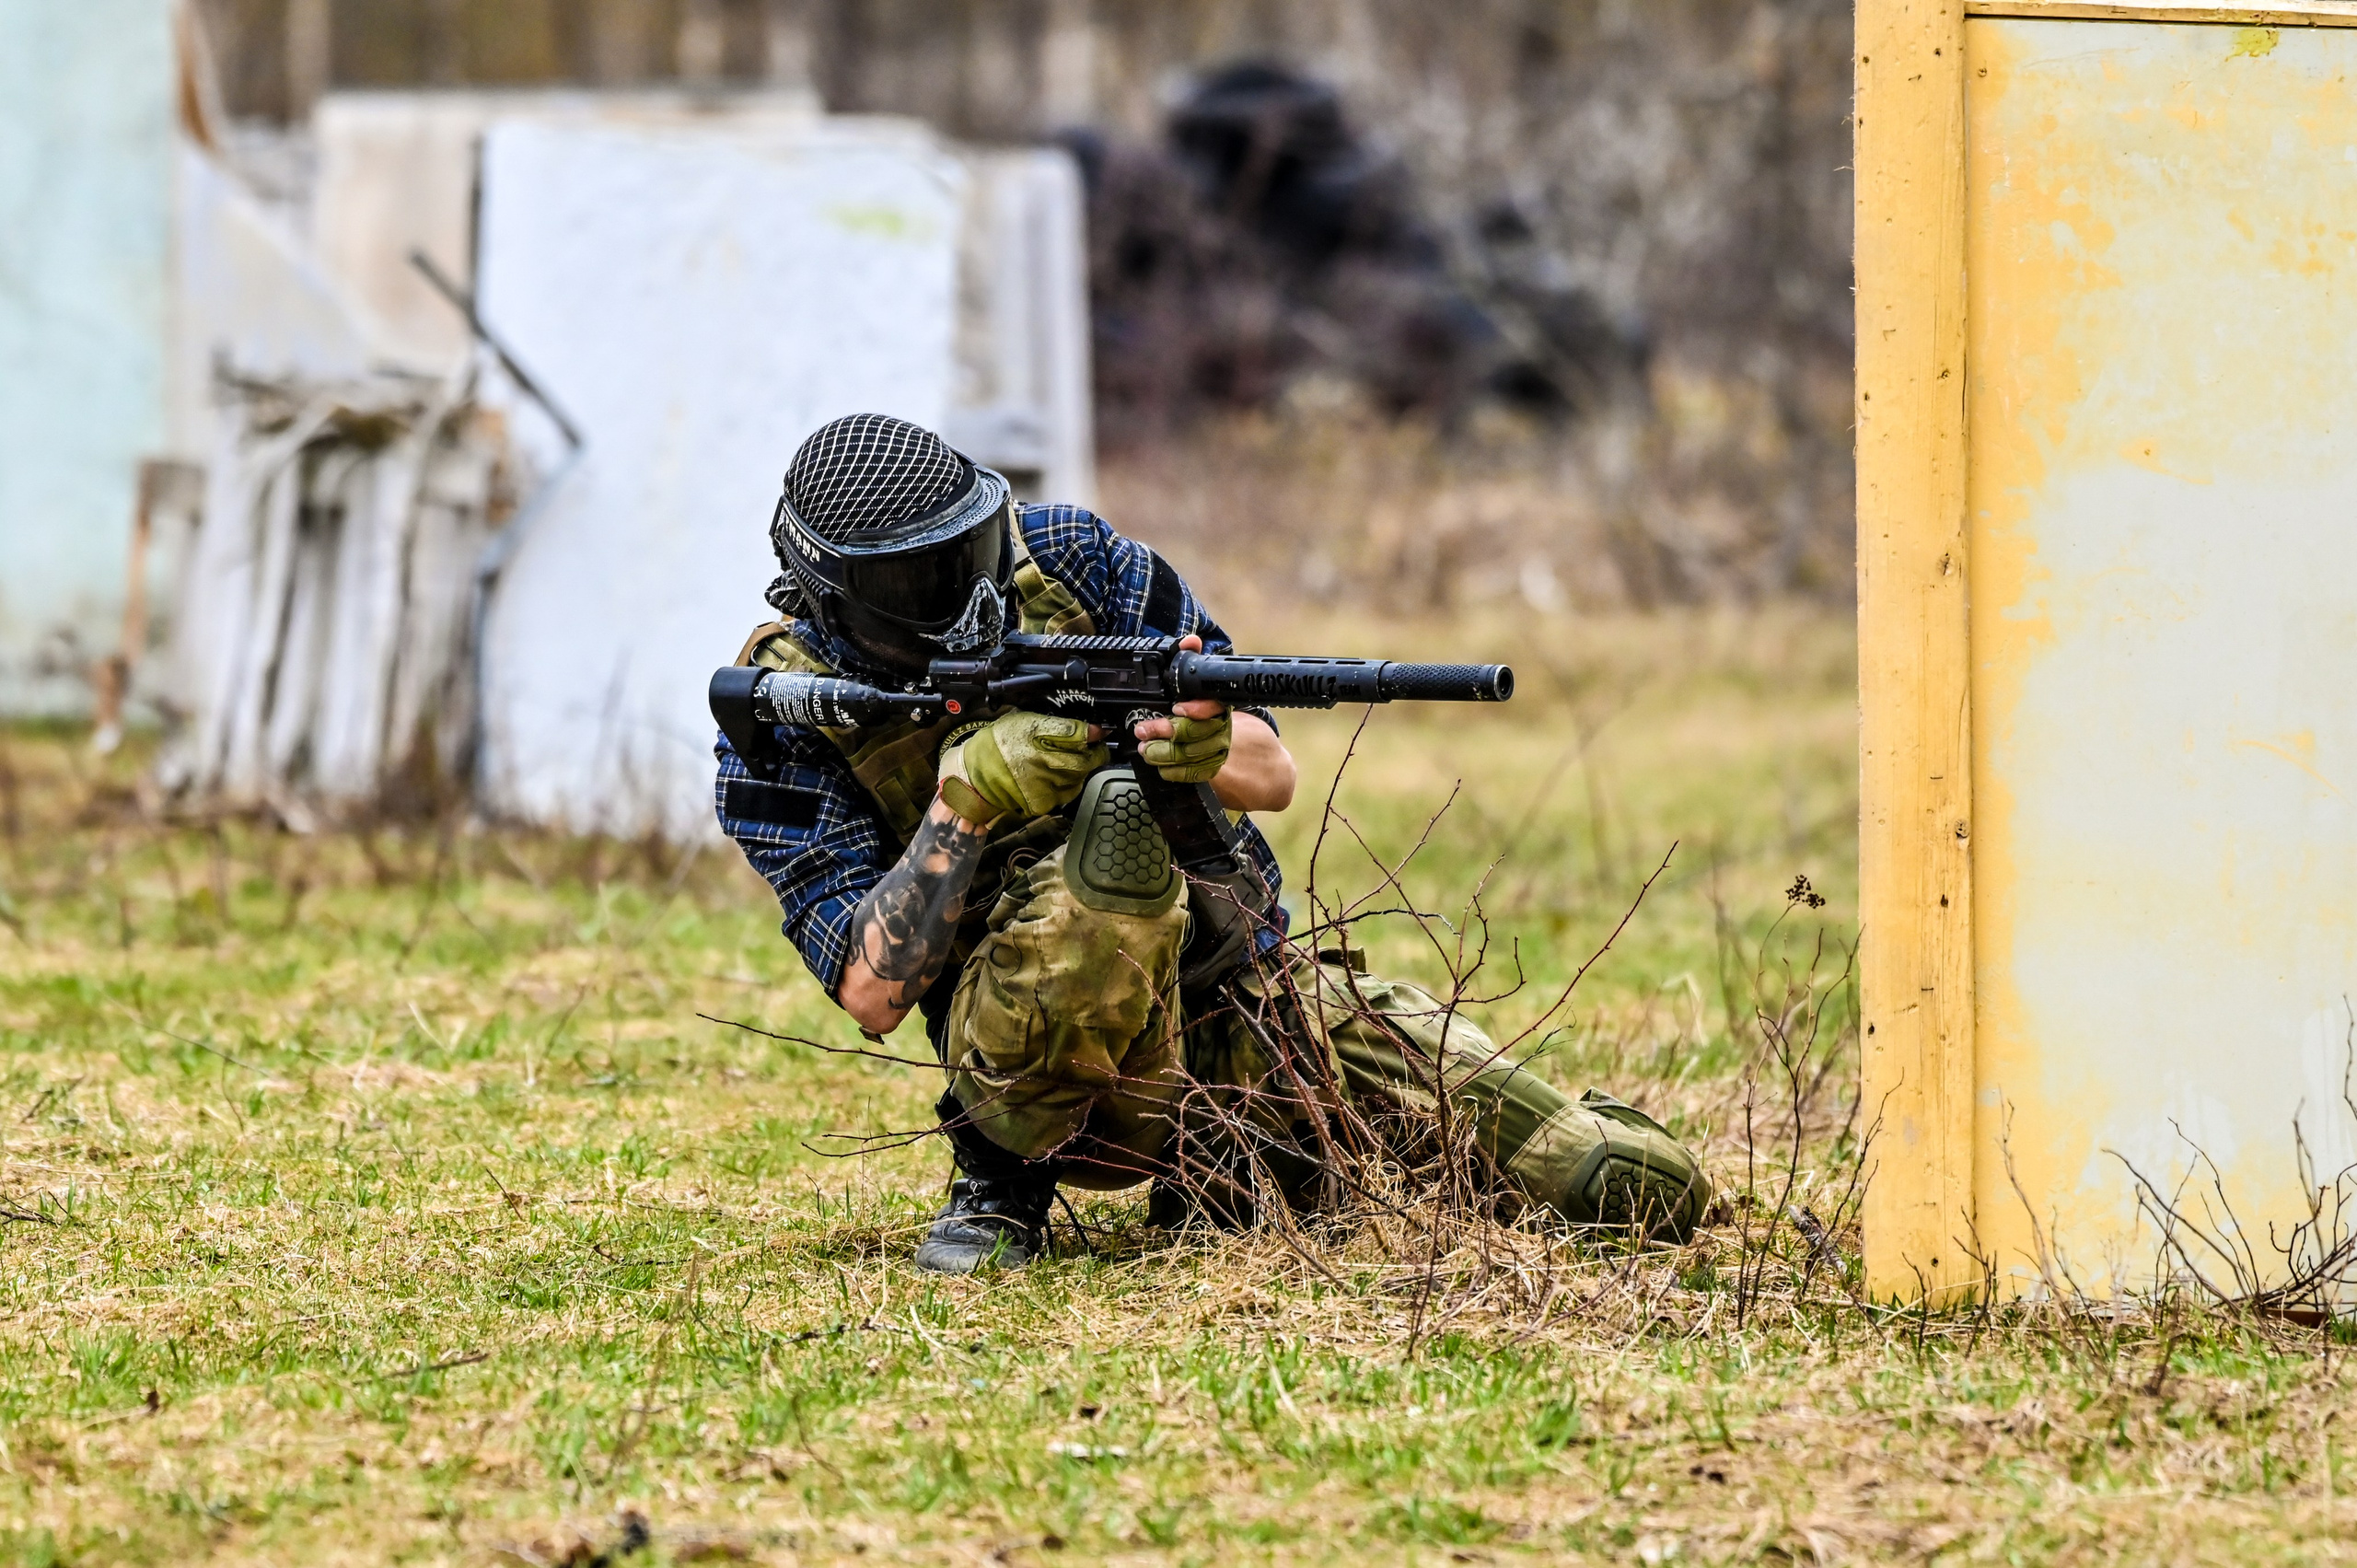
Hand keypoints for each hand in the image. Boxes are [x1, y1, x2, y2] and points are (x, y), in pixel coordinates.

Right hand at [938, 711, 1106, 824]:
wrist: (976, 774)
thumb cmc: (1001, 743)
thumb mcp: (1029, 722)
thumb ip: (1062, 726)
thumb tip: (1095, 730)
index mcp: (1040, 741)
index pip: (1082, 739)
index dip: (1094, 737)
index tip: (1098, 734)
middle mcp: (1044, 766)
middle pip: (1085, 762)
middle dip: (1091, 755)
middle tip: (1086, 749)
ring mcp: (1045, 788)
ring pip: (1079, 779)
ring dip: (1080, 771)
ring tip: (1064, 762)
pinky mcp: (1042, 804)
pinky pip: (1066, 794)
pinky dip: (1067, 785)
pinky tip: (1055, 777)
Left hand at [1133, 635, 1232, 782]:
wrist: (1262, 761)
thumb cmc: (1223, 719)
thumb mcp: (1209, 690)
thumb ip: (1195, 663)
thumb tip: (1191, 641)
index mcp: (1222, 708)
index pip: (1213, 707)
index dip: (1197, 709)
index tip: (1178, 708)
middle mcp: (1223, 731)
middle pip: (1195, 733)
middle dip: (1166, 731)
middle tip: (1144, 730)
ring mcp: (1220, 753)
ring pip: (1190, 756)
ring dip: (1164, 753)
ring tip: (1146, 748)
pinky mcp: (1215, 773)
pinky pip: (1194, 775)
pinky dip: (1175, 771)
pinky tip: (1163, 767)